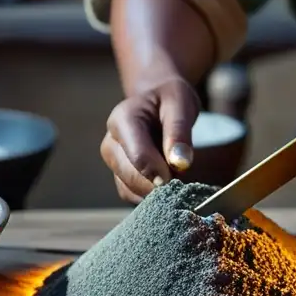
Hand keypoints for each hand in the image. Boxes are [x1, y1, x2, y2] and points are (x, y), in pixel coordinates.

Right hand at [100, 74, 200, 203]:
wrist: (157, 100)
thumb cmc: (170, 99)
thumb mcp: (181, 104)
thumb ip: (179, 132)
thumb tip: (180, 163)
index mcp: (122, 119)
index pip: (137, 155)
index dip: (158, 171)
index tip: (179, 177)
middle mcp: (111, 143)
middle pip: (130, 176)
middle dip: (158, 184)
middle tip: (184, 181)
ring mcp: (113, 161)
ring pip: (129, 189)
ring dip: (155, 192)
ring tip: (178, 179)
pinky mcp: (119, 175)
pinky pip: (132, 195)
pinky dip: (151, 196)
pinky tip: (169, 186)